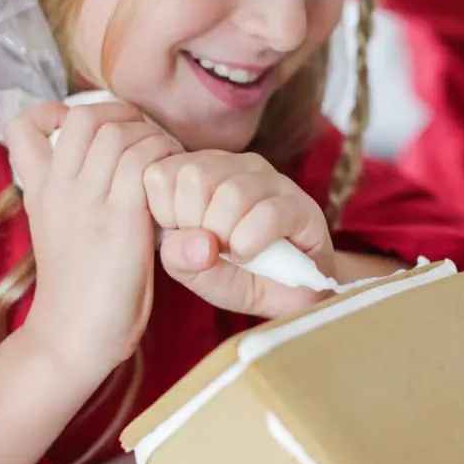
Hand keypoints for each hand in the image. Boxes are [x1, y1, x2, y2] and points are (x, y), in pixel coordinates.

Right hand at [5, 101, 181, 377]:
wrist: (71, 336)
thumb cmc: (78, 288)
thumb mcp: (57, 230)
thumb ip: (69, 195)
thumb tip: (103, 167)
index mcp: (39, 189)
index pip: (24, 124)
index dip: (56, 112)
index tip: (90, 130)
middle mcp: (58, 187)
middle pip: (84, 116)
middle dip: (123, 116)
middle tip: (146, 140)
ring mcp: (86, 200)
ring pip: (117, 132)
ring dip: (151, 138)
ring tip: (165, 161)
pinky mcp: (119, 218)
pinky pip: (144, 163)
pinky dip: (166, 162)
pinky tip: (174, 185)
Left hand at [143, 150, 334, 318]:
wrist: (290, 298)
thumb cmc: (240, 276)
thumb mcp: (196, 274)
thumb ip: (179, 258)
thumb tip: (185, 241)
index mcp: (202, 171)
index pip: (161, 173)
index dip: (165, 214)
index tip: (183, 238)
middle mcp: (236, 166)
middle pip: (195, 177)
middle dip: (196, 225)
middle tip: (213, 248)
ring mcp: (272, 180)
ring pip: (232, 194)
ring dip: (227, 236)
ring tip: (234, 253)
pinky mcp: (301, 204)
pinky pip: (267, 214)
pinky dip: (251, 243)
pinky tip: (250, 255)